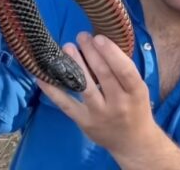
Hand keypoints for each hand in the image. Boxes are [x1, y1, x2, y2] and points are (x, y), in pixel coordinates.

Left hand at [37, 32, 179, 168]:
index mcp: (136, 92)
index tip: (98, 37)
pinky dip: (52, 90)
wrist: (133, 142)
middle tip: (81, 36)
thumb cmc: (135, 107)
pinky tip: (42, 76)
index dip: (111, 52)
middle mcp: (119, 103)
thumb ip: (123, 70)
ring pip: (84, 86)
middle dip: (90, 52)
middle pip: (103, 74)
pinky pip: (66, 104)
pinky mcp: (84, 121)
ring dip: (74, 64)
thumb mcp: (138, 89)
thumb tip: (99, 42)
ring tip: (67, 47)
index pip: (125, 70)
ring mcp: (100, 114)